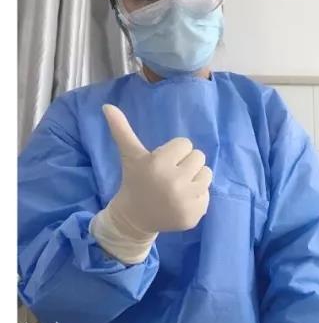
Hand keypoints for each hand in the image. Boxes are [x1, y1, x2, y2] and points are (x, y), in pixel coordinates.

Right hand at [91, 105, 211, 262]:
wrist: (134, 217)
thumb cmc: (134, 181)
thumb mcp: (130, 155)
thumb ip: (122, 130)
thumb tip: (107, 105)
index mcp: (158, 164)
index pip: (186, 144)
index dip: (175, 151)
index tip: (164, 162)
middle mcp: (174, 182)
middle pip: (199, 157)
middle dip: (186, 163)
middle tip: (172, 173)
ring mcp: (186, 201)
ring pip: (207, 174)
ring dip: (195, 178)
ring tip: (179, 185)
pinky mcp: (195, 215)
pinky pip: (207, 195)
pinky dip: (197, 197)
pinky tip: (180, 201)